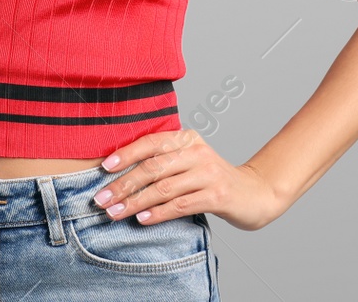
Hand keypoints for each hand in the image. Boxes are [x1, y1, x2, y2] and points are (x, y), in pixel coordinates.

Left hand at [90, 128, 284, 231]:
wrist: (256, 194)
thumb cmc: (212, 180)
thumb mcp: (189, 162)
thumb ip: (163, 162)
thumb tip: (118, 173)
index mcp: (187, 138)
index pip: (150, 143)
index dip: (125, 154)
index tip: (103, 168)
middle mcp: (197, 152)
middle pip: (152, 168)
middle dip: (123, 184)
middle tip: (101, 199)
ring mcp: (209, 174)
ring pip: (163, 188)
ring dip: (134, 202)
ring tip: (115, 212)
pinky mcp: (218, 196)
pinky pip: (180, 205)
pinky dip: (158, 213)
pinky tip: (142, 219)